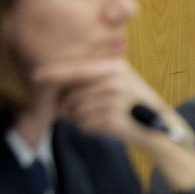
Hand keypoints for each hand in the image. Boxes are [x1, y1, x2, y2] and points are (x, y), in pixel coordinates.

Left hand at [38, 59, 163, 145]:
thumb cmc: (131, 102)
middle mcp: (115, 80)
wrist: (159, 127)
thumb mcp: (116, 80)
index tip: (35, 75)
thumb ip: (89, 78)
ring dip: (80, 117)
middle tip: (78, 110)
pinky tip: (104, 124)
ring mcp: (115, 100)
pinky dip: (89, 127)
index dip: (54, 72)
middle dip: (69, 105)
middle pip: (73, 94)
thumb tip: (55, 88)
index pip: (77, 68)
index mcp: (113, 66)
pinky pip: (86, 124)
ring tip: (98, 116)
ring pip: (77, 110)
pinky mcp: (115, 119)